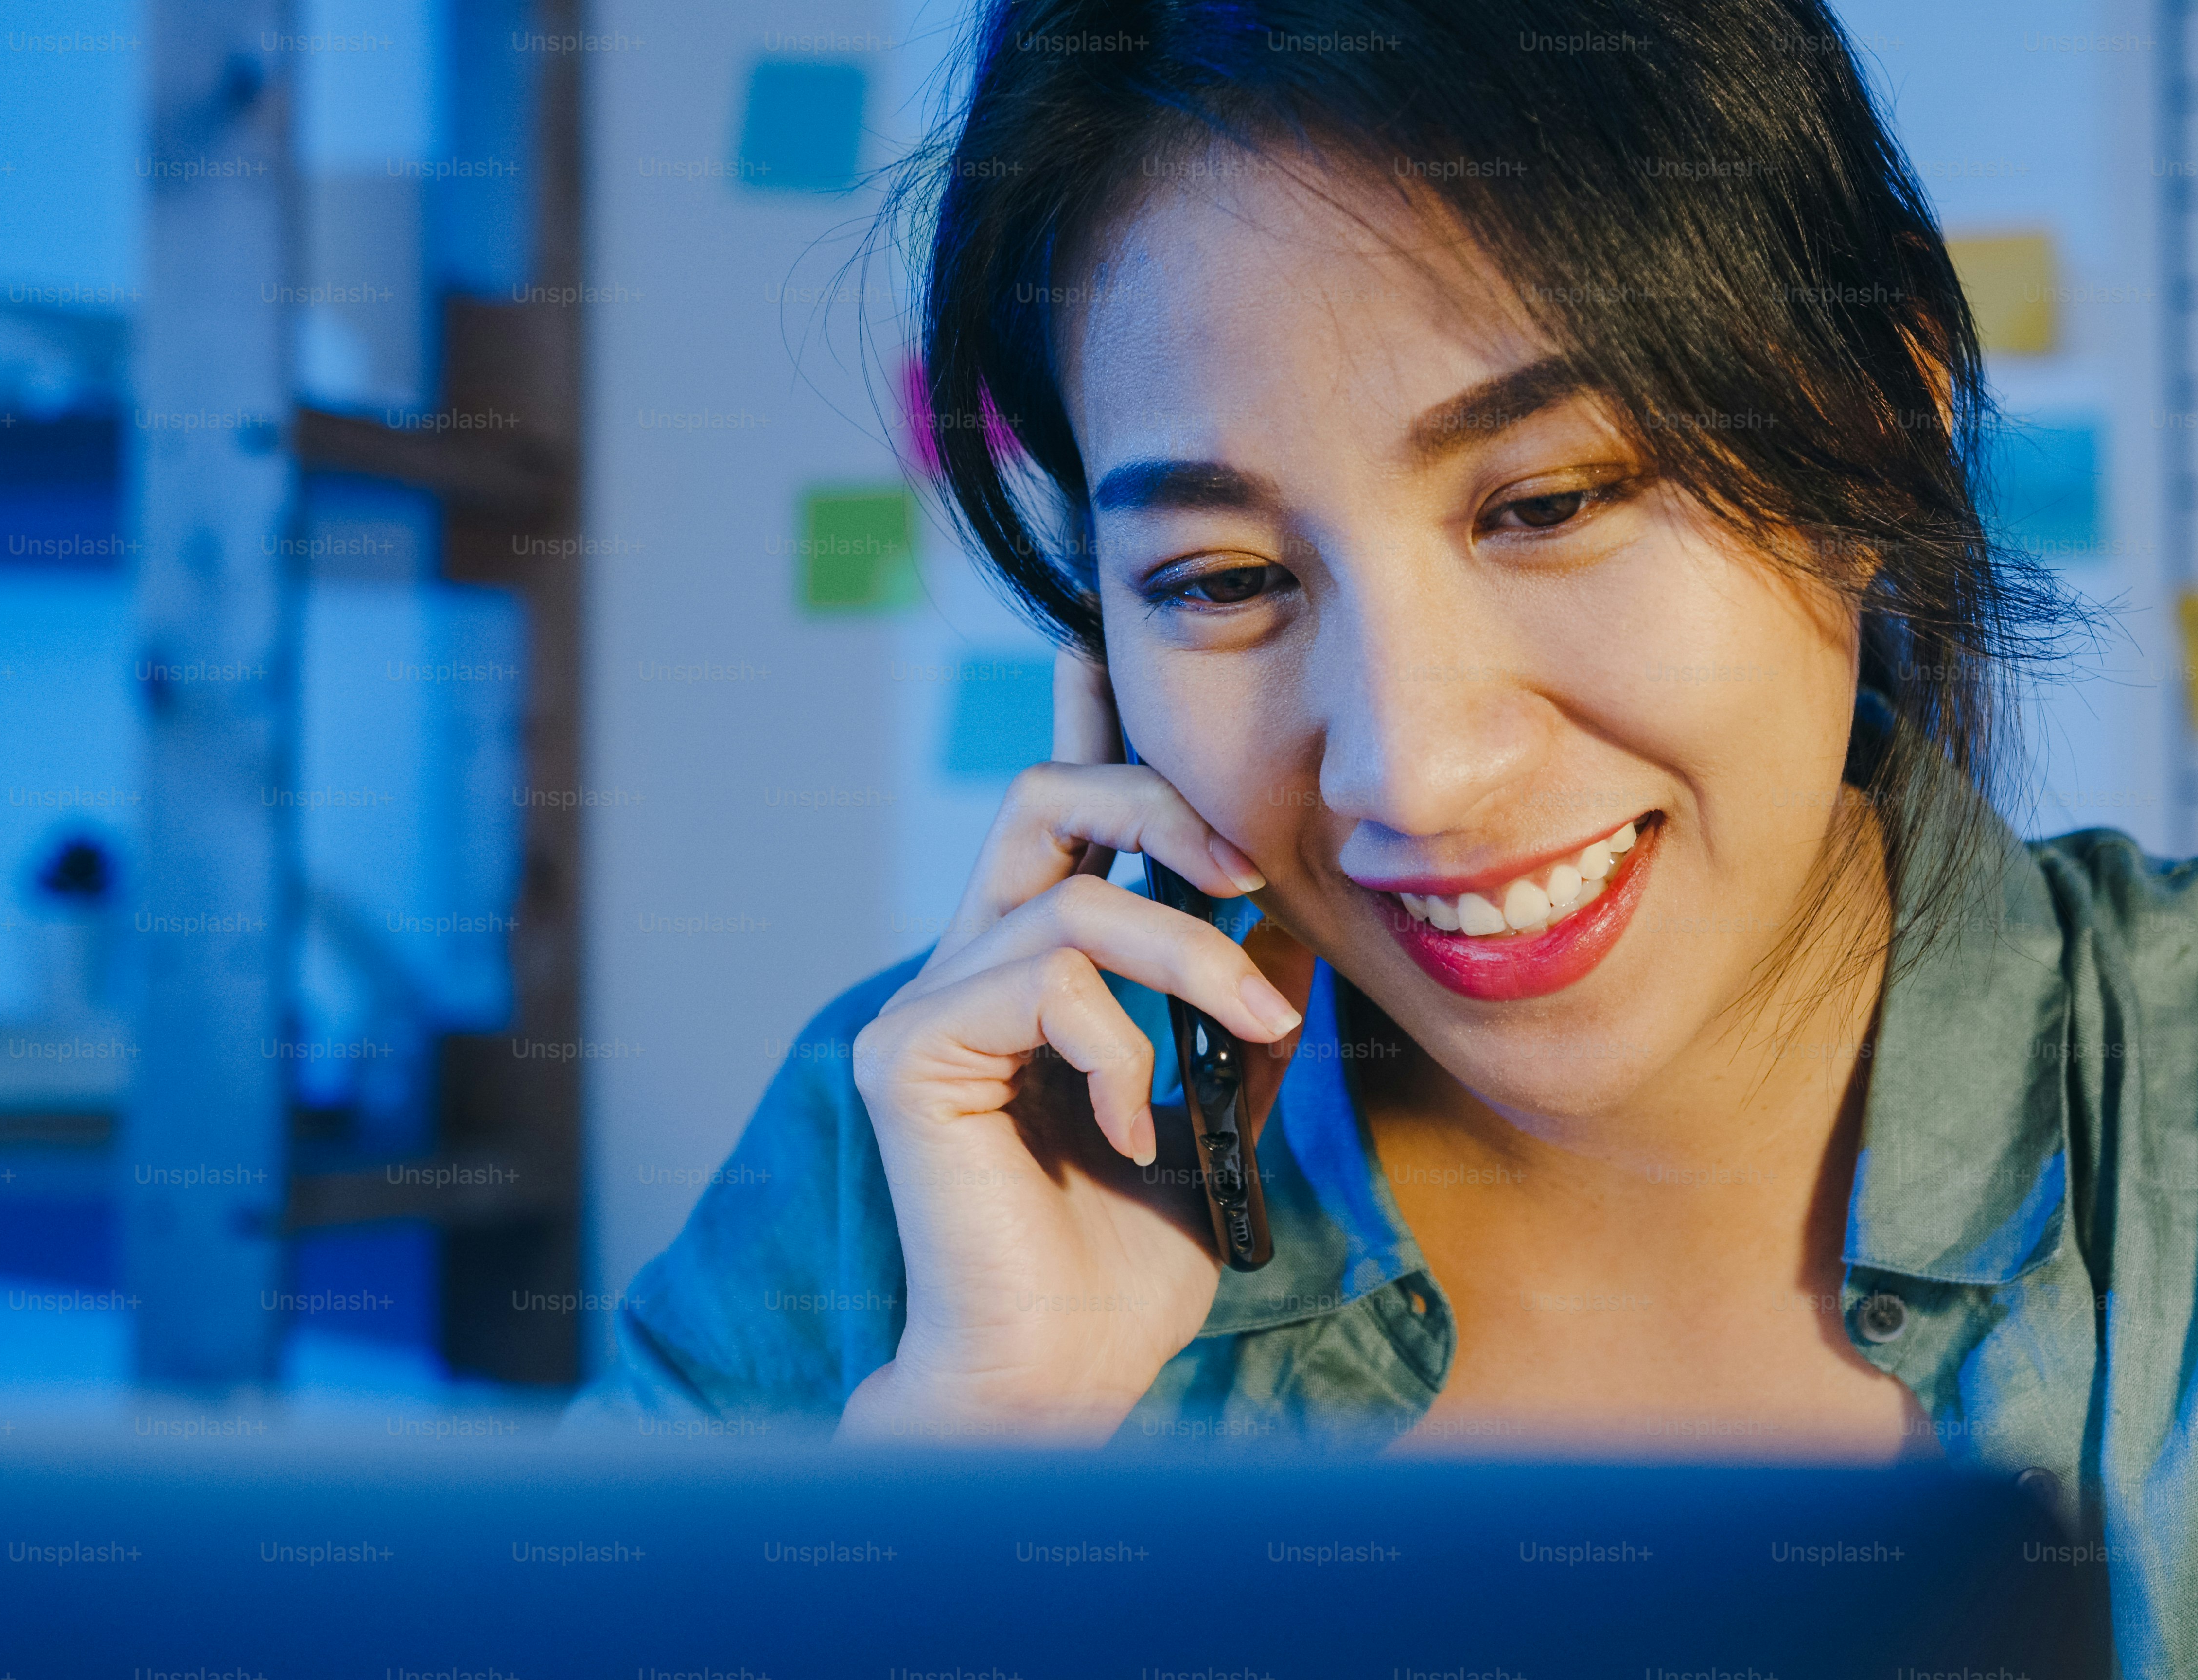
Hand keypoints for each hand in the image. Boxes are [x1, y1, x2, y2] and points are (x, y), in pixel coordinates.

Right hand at [837, 653, 1313, 1445]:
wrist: (1057, 1377)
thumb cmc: (1126, 1262)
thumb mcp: (1216, 1110)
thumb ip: (1237, 1011)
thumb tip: (1288, 919)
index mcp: (1031, 972)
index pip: (1058, 814)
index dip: (1086, 719)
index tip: (1105, 638)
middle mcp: (965, 968)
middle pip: (1044, 796)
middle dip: (1156, 801)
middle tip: (1244, 871)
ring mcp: (926, 1007)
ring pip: (1068, 897)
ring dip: (1186, 957)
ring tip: (1247, 1044)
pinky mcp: (909, 1054)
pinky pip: (1037, 980)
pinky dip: (1116, 1044)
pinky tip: (1135, 1124)